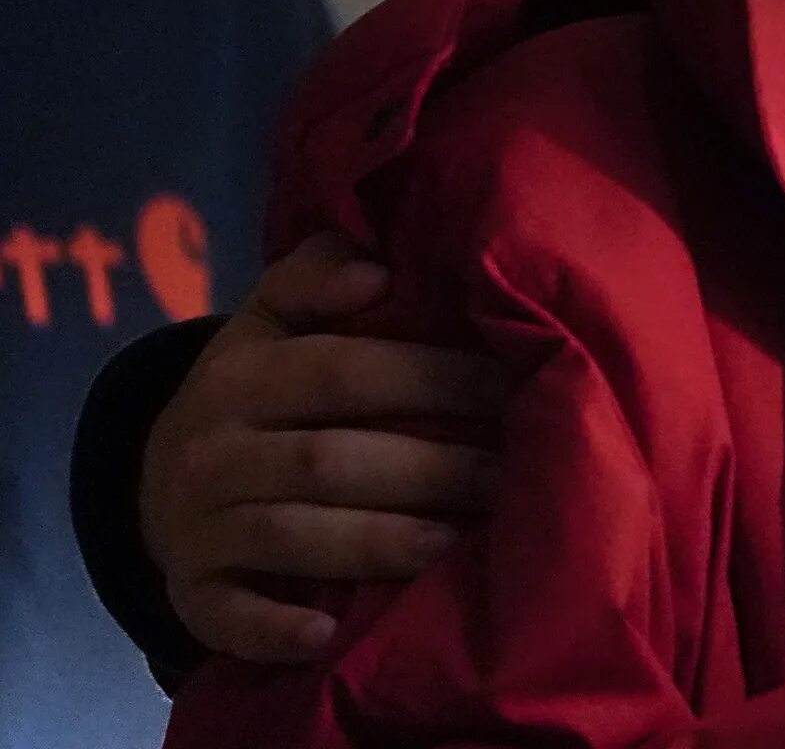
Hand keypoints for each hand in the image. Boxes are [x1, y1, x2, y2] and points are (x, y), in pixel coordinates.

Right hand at [143, 234, 511, 661]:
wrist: (155, 481)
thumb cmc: (255, 392)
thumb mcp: (269, 320)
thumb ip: (315, 276)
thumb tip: (376, 269)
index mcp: (242, 377)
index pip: (343, 372)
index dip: (431, 377)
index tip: (511, 386)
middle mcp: (214, 453)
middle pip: (327, 460)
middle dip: (427, 468)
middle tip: (507, 476)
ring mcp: (198, 529)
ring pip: (290, 536)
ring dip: (375, 543)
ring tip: (453, 544)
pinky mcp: (191, 596)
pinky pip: (227, 616)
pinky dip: (274, 628)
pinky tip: (329, 633)